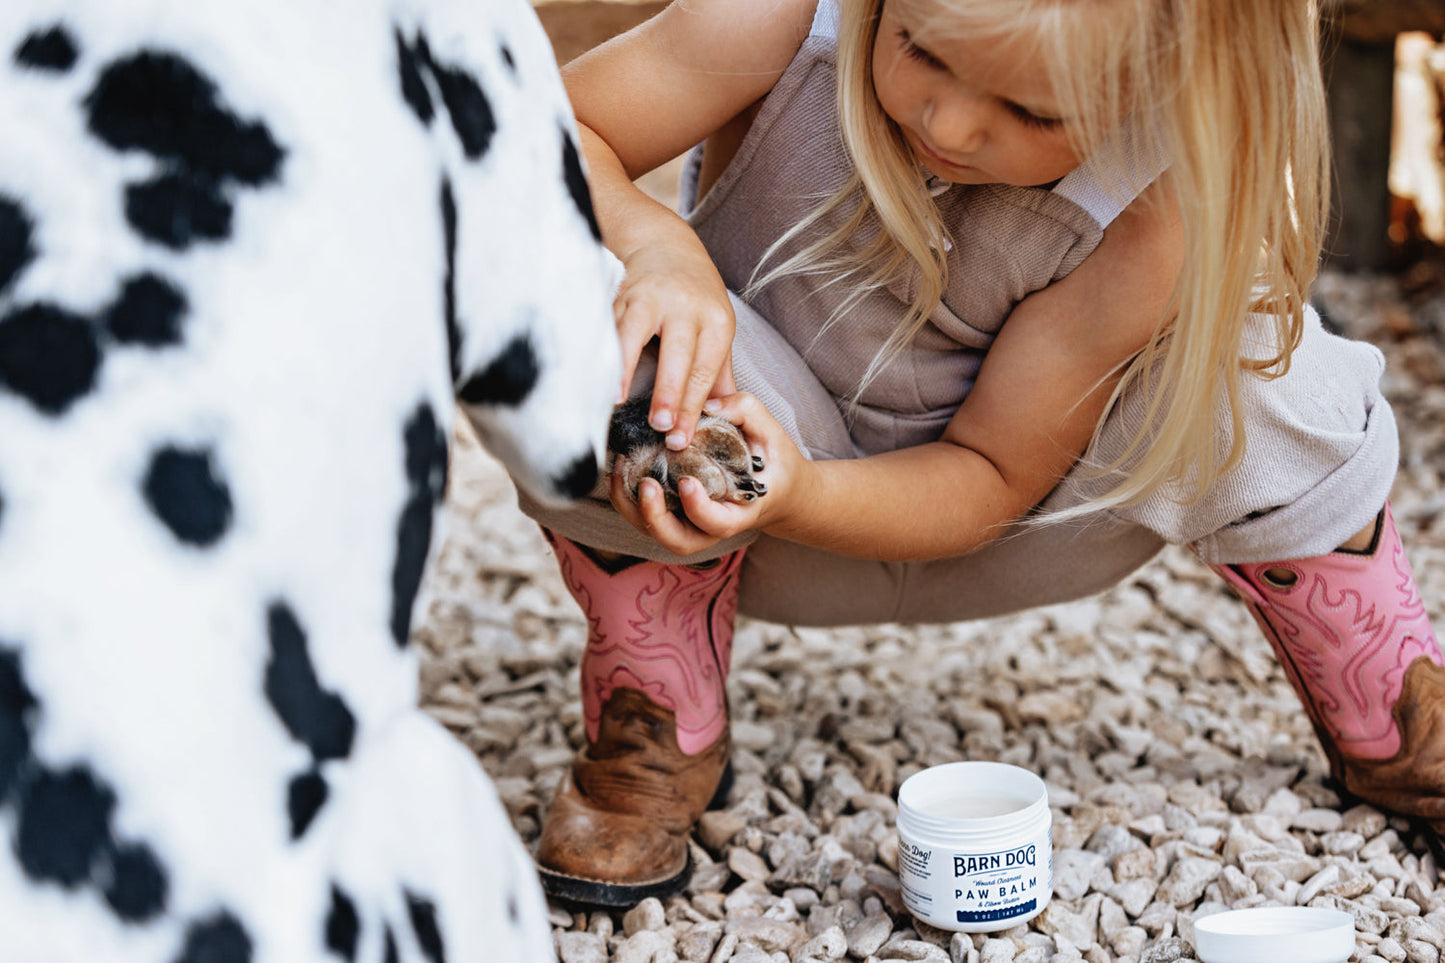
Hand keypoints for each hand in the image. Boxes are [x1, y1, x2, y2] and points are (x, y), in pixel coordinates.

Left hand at [610, 392, 810, 555]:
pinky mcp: (674, 513)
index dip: (699, 508)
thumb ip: (745, 412)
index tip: (687, 481)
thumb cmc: (773, 462)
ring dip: (631, 507)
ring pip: (654, 531)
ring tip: (622, 468)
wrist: (777, 488)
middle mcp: (712, 526)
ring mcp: (691, 523)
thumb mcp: (771, 433)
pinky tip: (620, 466)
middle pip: (678, 541)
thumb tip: (707, 405)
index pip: (718, 524)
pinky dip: (626, 497)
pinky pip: (644, 516)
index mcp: (741, 512)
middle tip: (646, 484)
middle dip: (656, 518)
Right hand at [613, 244, 736, 451]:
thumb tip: (721, 417)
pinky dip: (602, 350)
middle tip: (662, 426)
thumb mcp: (717, 328)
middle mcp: (685, 306)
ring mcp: (651, 297)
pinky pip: (610, 324)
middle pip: (679, 353)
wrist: (667, 244)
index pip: (705, 370)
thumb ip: (718, 374)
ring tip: (616, 401)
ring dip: (625, 369)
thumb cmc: (695, 297)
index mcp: (716, 320)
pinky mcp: (621, 293)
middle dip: (670, 392)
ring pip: (637, 334)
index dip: (694, 407)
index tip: (682, 439)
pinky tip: (593, 373)